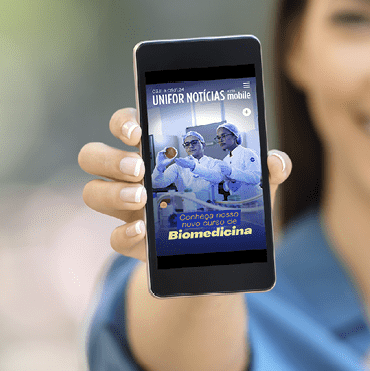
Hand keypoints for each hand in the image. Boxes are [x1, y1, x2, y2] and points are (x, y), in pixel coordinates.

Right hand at [78, 107, 291, 262]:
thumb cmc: (233, 198)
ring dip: (112, 193)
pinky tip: (144, 230)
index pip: (124, 123)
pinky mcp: (135, 241)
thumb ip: (267, 169)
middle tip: (140, 168)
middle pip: (93, 155)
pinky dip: (124, 233)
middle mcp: (133, 174)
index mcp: (157, 148)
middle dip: (110, 158)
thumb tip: (276, 162)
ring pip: (93, 192)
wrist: (225, 248)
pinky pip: (113, 237)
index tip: (138, 131)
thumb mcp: (253, 183)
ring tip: (143, 197)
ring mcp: (128, 208)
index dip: (123, 122)